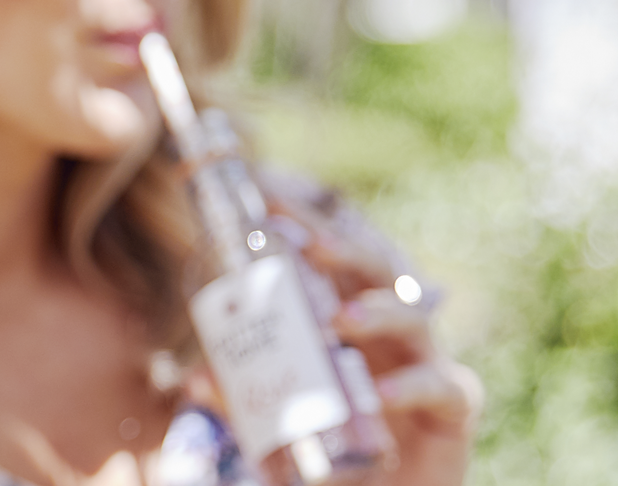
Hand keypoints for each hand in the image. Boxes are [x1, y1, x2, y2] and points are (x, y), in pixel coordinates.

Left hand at [268, 184, 480, 485]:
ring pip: (416, 320)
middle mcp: (391, 335)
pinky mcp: (451, 414)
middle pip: (377, 273)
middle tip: (309, 243)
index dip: (309, 228)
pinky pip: (446, 388)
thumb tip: (194, 380)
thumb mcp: (280, 416)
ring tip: (343, 319)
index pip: (334, 262)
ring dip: (381, 313)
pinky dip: (415, 387)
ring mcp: (425, 367)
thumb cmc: (334, 443)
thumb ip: (243, 398)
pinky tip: (382, 392)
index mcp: (351, 321)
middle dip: (345, 250)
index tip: (270, 201)